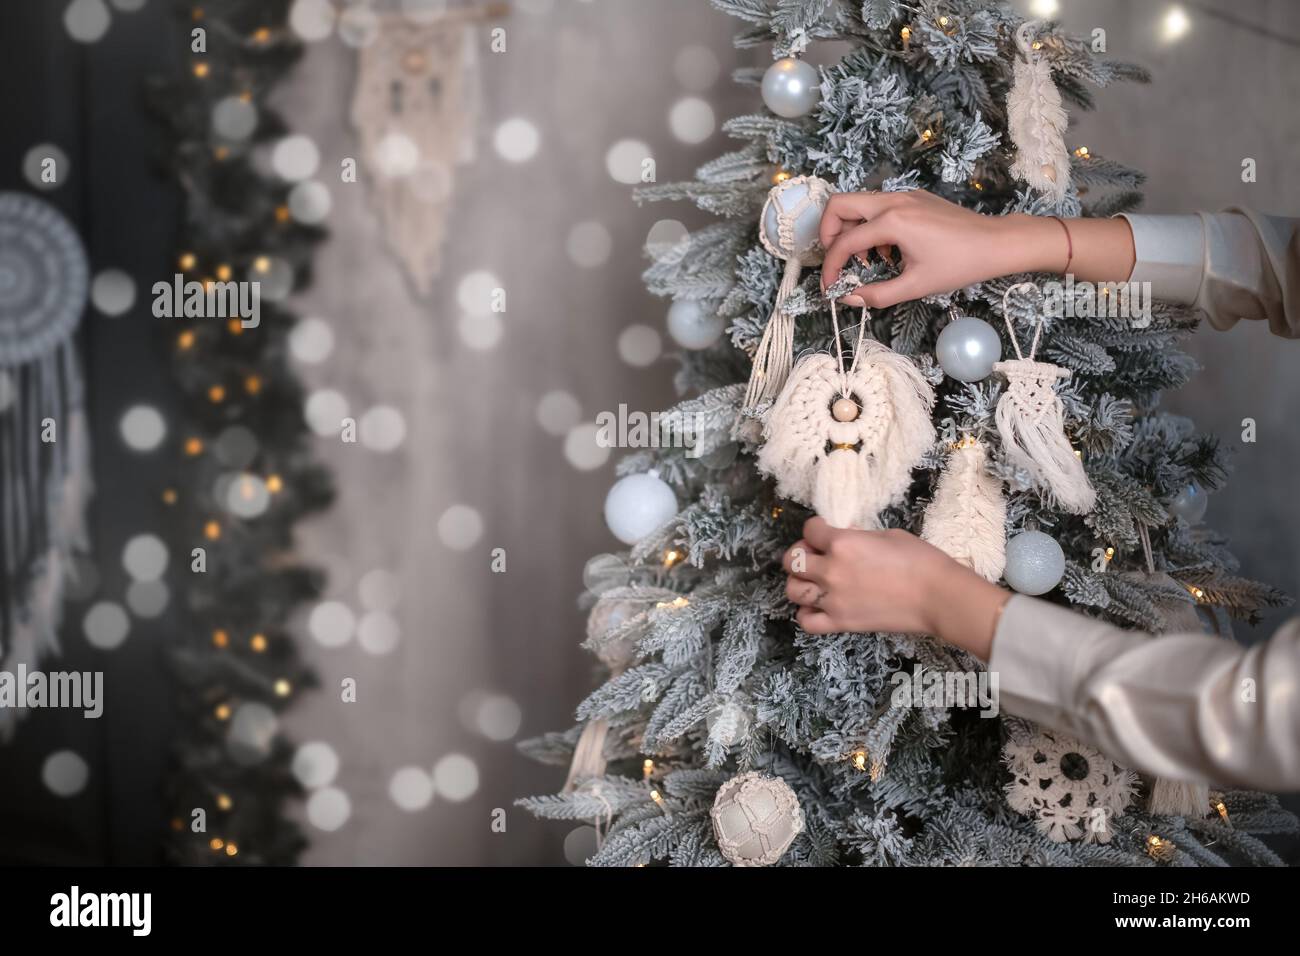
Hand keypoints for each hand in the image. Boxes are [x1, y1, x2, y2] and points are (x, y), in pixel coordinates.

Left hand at [781, 517, 1010, 659]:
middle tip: (815, 555)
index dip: (816, 529)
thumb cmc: (920, 560)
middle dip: (800, 554)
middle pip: (791, 561)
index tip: (824, 532)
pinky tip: (818, 606)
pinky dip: (807, 613)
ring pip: (792, 590)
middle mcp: (831, 570)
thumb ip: (858, 536)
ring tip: (814, 581)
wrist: (937, 597)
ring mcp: (833, 599)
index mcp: (842, 543)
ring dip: (799, 583)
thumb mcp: (886, 535)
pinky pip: (806, 621)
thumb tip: (844, 538)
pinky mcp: (841, 623)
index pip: (809, 530)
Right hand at [819, 189, 1136, 307]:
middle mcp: (893, 201)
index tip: (830, 287)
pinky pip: (879, 207)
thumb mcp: (916, 286)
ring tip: (866, 260)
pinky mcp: (914, 198)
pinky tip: (889, 251)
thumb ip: (878, 295)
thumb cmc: (960, 264)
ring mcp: (904, 196)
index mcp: (892, 221)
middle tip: (834, 259)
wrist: (996, 243)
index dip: (831, 268)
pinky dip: (872, 226)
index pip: (845, 242)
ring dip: (851, 230)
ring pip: (858, 203)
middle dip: (828, 232)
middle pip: (839, 204)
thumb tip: (850, 298)